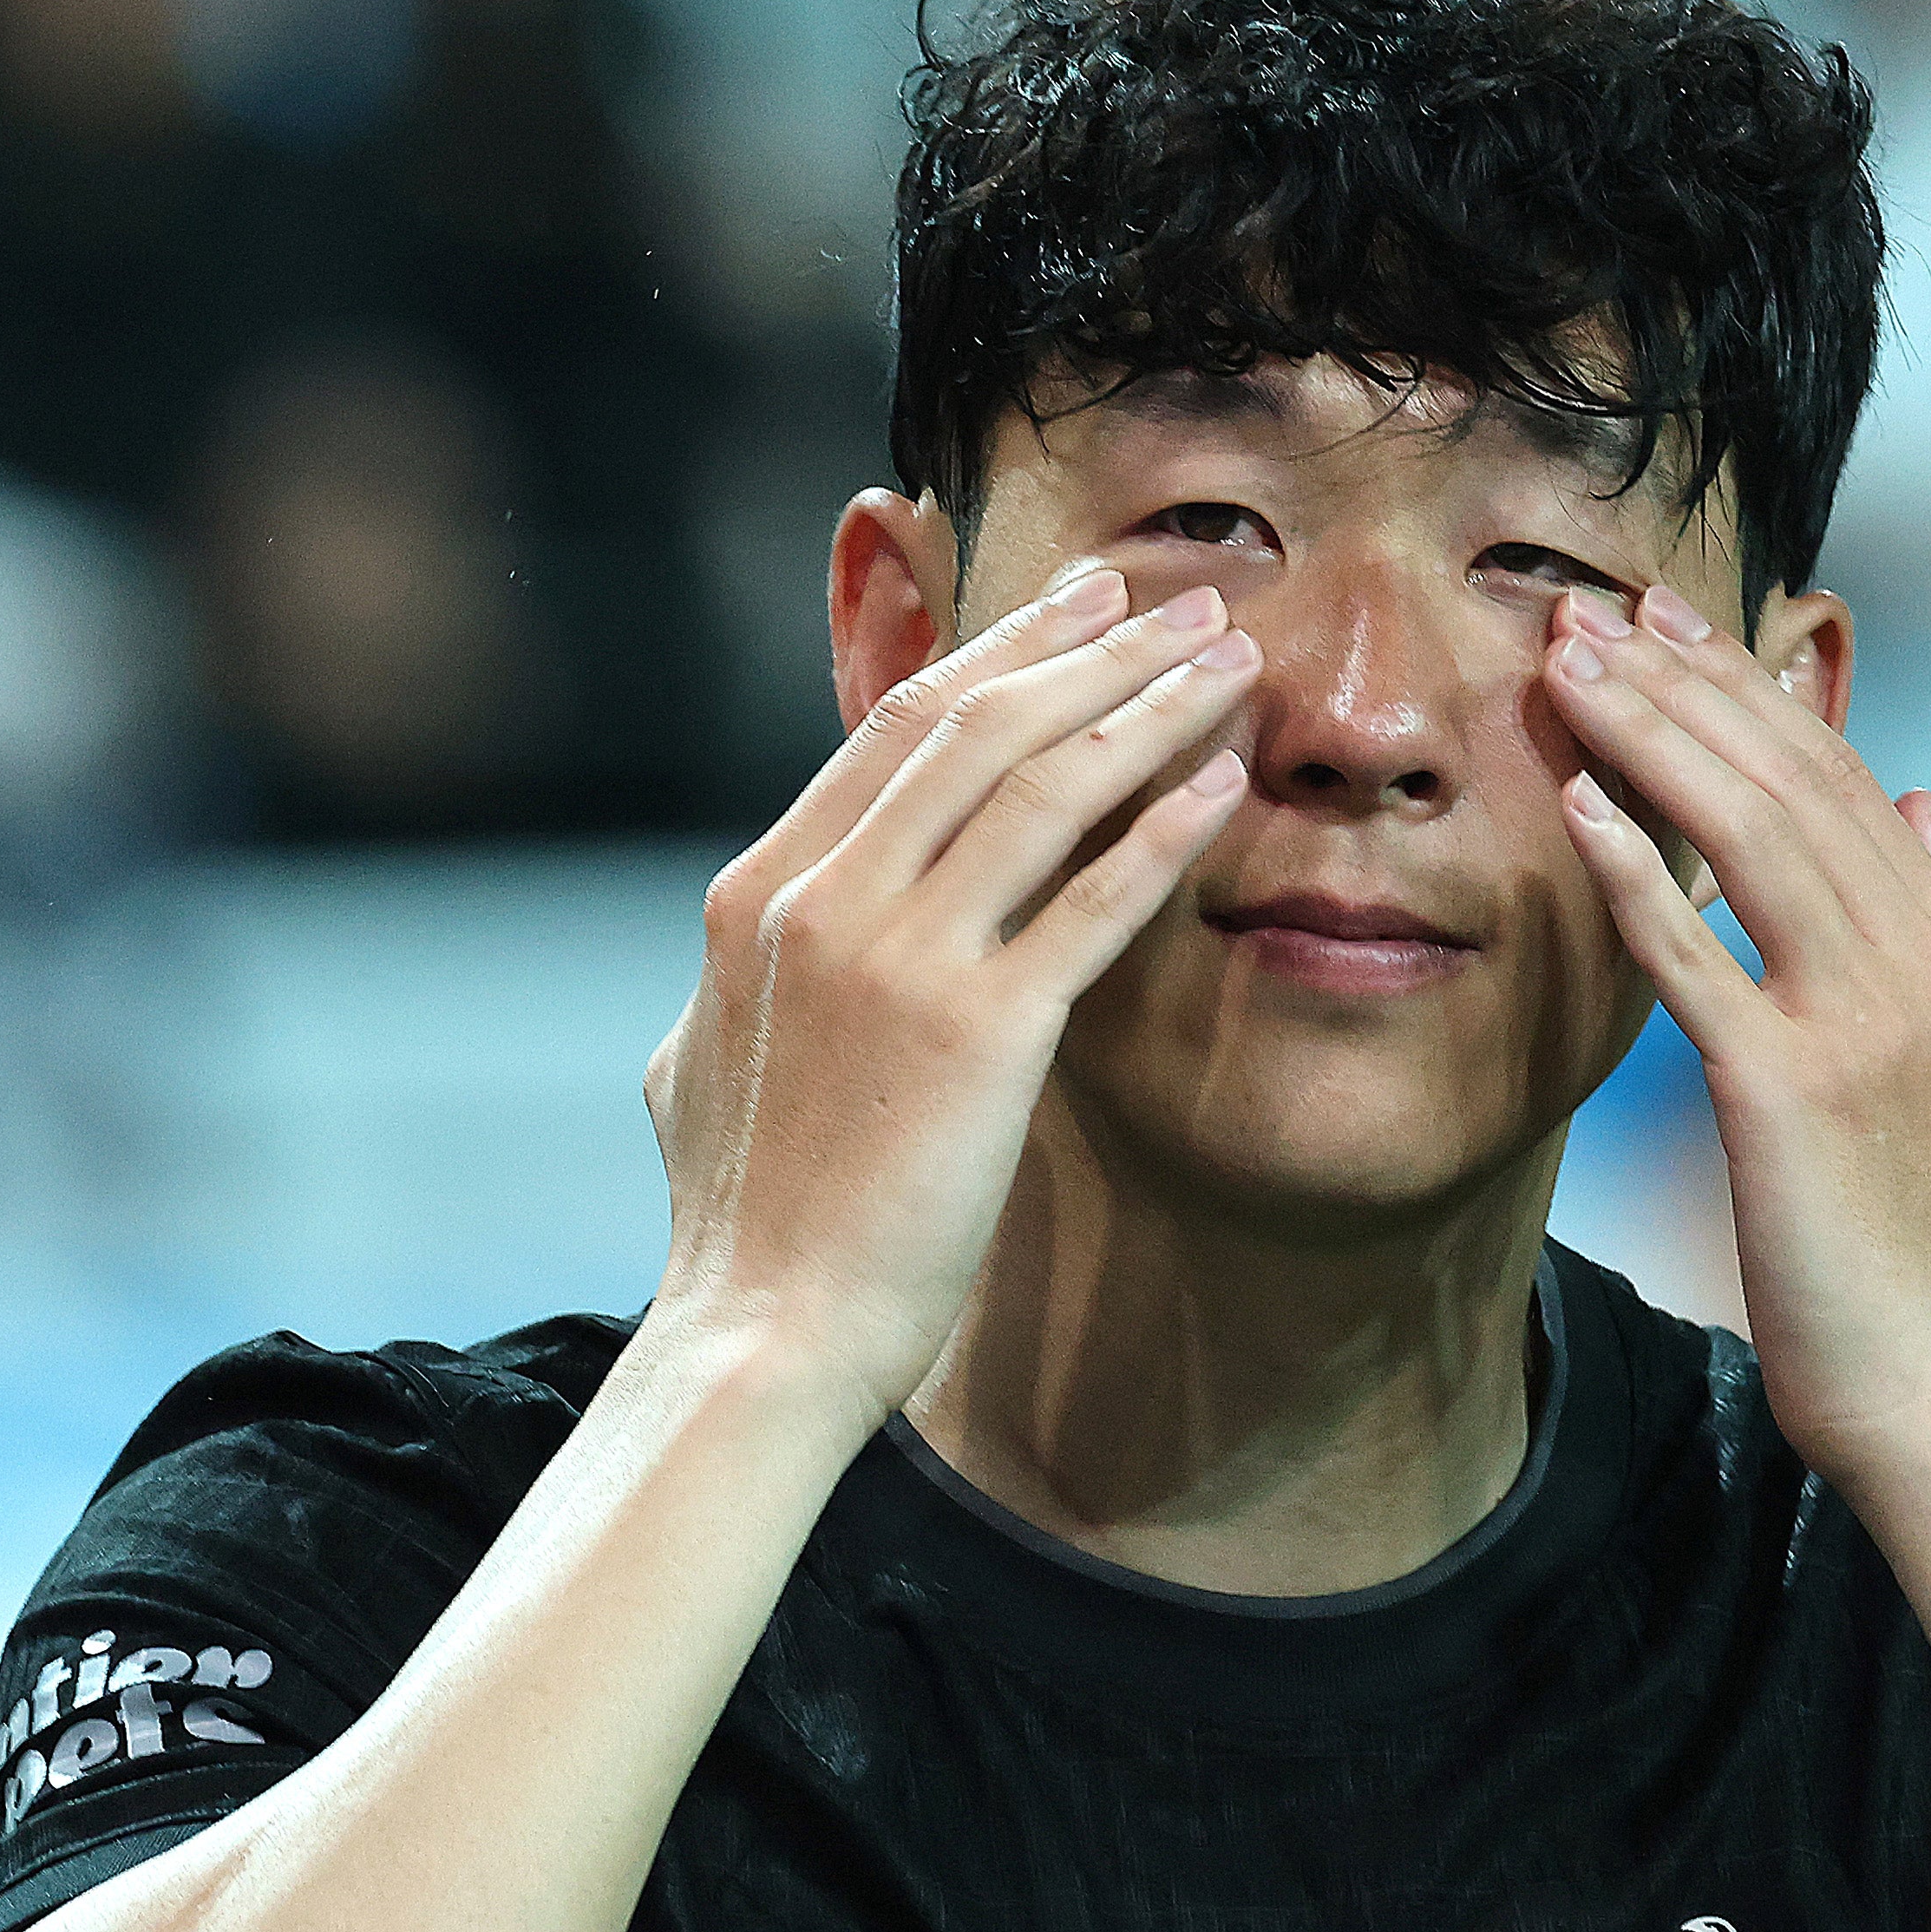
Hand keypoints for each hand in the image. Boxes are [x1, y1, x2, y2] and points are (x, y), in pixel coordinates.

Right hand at [645, 562, 1263, 1422]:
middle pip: (975, 727)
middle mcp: (822, 903)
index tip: (1075, 611)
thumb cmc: (744, 1223)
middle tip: (1181, 600)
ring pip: (1041, 785)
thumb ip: (742, 974)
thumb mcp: (699, 1061)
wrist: (764, 1331)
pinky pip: (1091, 901)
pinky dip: (1163, 832)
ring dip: (1147, 708)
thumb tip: (764, 932)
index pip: (892, 733)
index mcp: (757, 898)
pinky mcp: (979, 1035)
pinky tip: (1224, 787)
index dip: (996, 656)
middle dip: (1091, 647)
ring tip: (1230, 662)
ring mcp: (899, 961)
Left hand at [1536, 582, 1930, 1488]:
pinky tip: (1574, 803)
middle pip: (1792, 781)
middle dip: (1685, 682)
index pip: (1846, 780)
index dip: (1750, 689)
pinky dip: (1635, 875)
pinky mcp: (1790, 1095)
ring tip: (1567, 665)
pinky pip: (1697, 962)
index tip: (1671, 621)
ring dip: (1648, 737)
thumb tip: (1929, 804)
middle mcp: (1928, 966)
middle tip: (1591, 607)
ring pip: (1749, 837)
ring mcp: (1865, 1025)